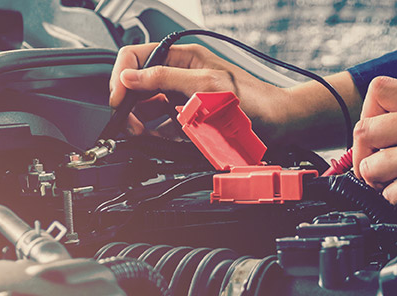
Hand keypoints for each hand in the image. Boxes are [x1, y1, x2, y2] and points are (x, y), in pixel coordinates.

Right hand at [109, 43, 289, 138]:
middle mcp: (181, 75)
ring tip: (140, 131)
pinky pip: (164, 125)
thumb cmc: (252, 99)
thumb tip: (130, 76)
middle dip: (129, 103)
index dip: (122, 76)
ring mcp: (184, 98)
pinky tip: (158, 137)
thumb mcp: (205, 85)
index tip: (118, 98)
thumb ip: (165, 78)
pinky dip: (157, 132)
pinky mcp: (190, 119)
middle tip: (127, 122)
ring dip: (140, 120)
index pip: (137, 57)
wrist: (277, 123)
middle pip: (139, 85)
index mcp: (183, 57)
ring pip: (148, 107)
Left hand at [351, 77, 396, 213]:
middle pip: (363, 130)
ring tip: (392, 183)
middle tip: (375, 165)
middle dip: (362, 153)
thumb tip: (391, 128)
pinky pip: (391, 194)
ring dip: (376, 181)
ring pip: (371, 166)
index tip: (376, 133)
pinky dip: (395, 199)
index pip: (378, 90)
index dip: (368, 113)